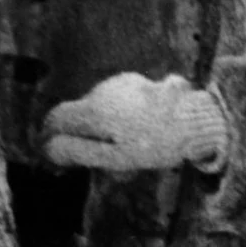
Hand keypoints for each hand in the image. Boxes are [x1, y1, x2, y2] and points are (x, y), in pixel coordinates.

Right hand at [40, 73, 226, 177]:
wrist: (197, 119)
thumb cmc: (156, 143)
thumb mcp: (115, 156)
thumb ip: (79, 151)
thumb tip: (48, 149)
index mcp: (94, 109)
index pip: (57, 118)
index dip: (50, 136)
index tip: (57, 154)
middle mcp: (102, 90)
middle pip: (80, 115)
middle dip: (85, 137)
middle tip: (105, 162)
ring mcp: (121, 84)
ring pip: (100, 109)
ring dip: (106, 129)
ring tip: (130, 150)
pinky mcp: (137, 84)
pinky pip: (118, 103)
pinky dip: (121, 118)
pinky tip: (142, 133)